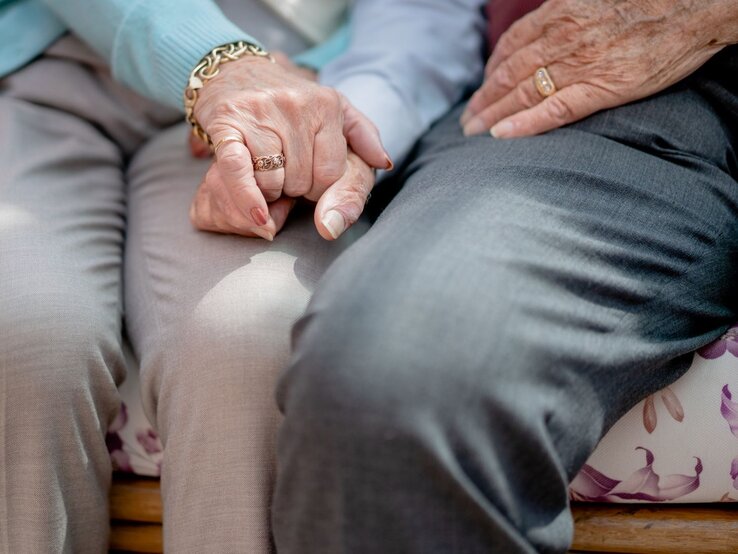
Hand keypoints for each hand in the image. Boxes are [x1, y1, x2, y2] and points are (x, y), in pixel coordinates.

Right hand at [193, 55, 389, 228]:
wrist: (234, 70)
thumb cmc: (290, 103)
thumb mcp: (335, 111)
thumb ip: (363, 135)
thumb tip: (384, 163)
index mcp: (327, 104)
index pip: (331, 174)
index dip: (319, 188)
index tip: (308, 178)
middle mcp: (295, 104)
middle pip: (302, 181)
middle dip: (293, 188)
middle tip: (283, 172)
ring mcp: (260, 112)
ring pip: (273, 182)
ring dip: (268, 191)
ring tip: (265, 172)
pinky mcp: (228, 122)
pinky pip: (240, 171)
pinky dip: (248, 198)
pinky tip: (259, 216)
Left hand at [461, 0, 737, 137]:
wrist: (698, 3)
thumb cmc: (651, 0)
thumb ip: (567, 15)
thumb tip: (548, 31)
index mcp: (560, 14)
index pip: (511, 46)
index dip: (490, 71)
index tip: (480, 88)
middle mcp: (562, 38)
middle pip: (508, 74)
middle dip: (483, 99)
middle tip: (466, 120)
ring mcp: (579, 64)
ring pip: (522, 93)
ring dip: (492, 114)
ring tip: (473, 132)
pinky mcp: (601, 87)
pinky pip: (553, 110)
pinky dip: (524, 124)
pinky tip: (503, 135)